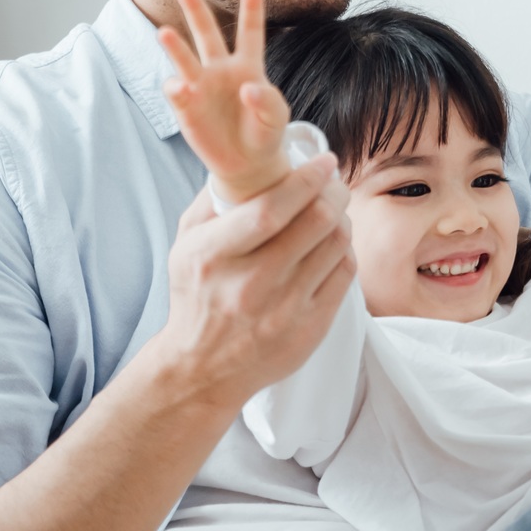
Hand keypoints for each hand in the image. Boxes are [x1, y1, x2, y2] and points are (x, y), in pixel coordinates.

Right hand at [154, 157, 356, 401]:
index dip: (305, 180)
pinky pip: (344, 274)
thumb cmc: (196, 299)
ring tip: (334, 211)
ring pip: (336, 245)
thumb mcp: (185, 246)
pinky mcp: (310, 329)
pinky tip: (333, 244)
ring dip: (342, 219)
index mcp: (214, 256)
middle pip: (315, 222)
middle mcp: (250, 284)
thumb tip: (248, 161)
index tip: (323, 162)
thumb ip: (212, 201)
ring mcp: (284, 309)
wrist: (203, 370)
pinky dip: (344, 250)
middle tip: (334, 183)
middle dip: (334, 192)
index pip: (270, 210)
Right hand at [159, 0, 292, 205]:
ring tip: (164, 33)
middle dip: (194, 8)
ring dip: (174, 46)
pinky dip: (176, 89)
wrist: (247, 164)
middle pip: (206, 34)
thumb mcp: (276, 118)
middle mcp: (220, 70)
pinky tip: (180, 87)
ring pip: (184, 59)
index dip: (251, 9)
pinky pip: (177, 93)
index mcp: (248, 66)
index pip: (250, 33)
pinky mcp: (186, 108)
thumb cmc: (264, 133)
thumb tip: (247, 88)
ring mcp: (200, 87)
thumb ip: (268, 101)